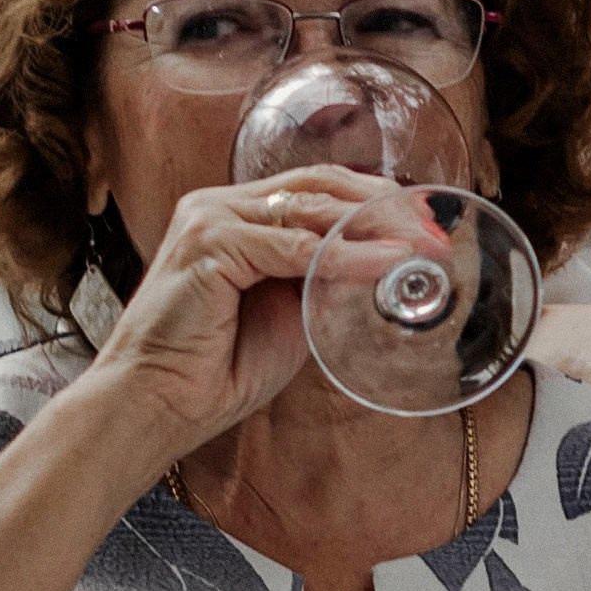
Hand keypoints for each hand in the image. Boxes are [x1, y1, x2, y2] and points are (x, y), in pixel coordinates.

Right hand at [85, 165, 405, 458]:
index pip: (317, 187)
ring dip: (373, 227)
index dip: (375, 200)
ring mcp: (210, 219)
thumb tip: (379, 263)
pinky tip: (382, 264)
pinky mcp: (208, 245)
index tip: (424, 222)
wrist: (157, 405)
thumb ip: (320, 279)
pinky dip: (343, 255)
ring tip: (420, 246)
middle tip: (434, 231)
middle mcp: (218, 205)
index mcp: (234, 214)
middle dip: (384, 206)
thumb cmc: (214, 368)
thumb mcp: (287, 313)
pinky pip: (293, 245)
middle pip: (319, 185)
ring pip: (310, 208)